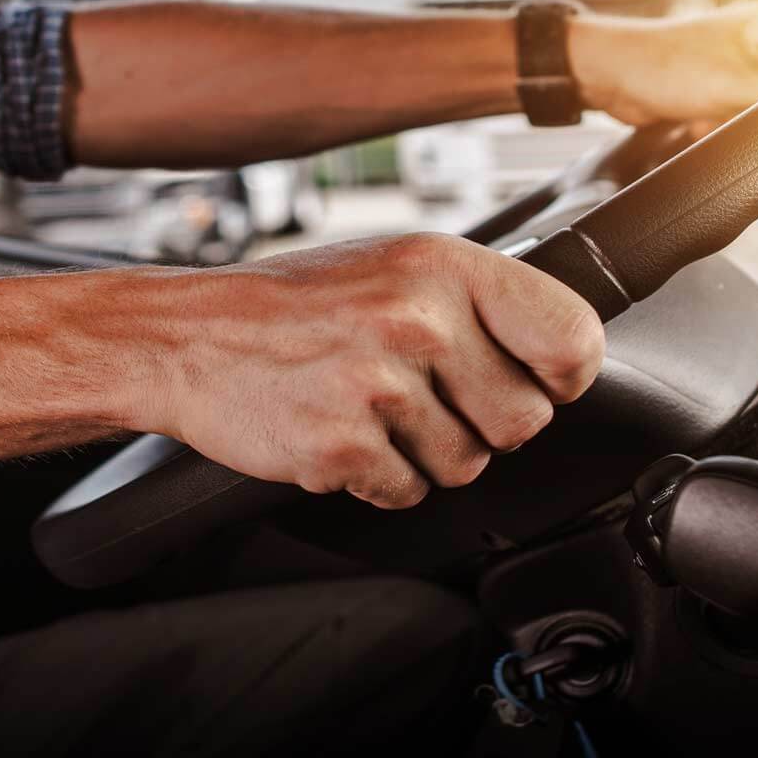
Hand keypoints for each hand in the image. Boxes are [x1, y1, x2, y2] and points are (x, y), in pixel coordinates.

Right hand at [130, 233, 603, 508]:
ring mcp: (377, 385)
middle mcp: (418, 320)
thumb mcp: (399, 265)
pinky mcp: (339, 446)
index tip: (544, 382)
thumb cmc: (301, 303)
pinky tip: (345, 435)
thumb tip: (563, 357)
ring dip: (426, 454)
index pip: (570, 336)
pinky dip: (380, 478)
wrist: (188, 335)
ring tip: (375, 410)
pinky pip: (406, 492)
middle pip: (524, 421)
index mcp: (445, 267)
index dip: (564, 375)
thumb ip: (480, 303)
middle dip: (485, 425)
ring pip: (465, 465)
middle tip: (432, 400)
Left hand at [570, 0, 757, 130]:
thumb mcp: (745, 86)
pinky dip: (724, 123)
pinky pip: (746, 116)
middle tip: (738, 109)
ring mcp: (752, 59)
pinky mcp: (731, 84)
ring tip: (711, 113)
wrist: (615, 77)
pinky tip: (698, 118)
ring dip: (740, 121)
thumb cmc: (670, 67)